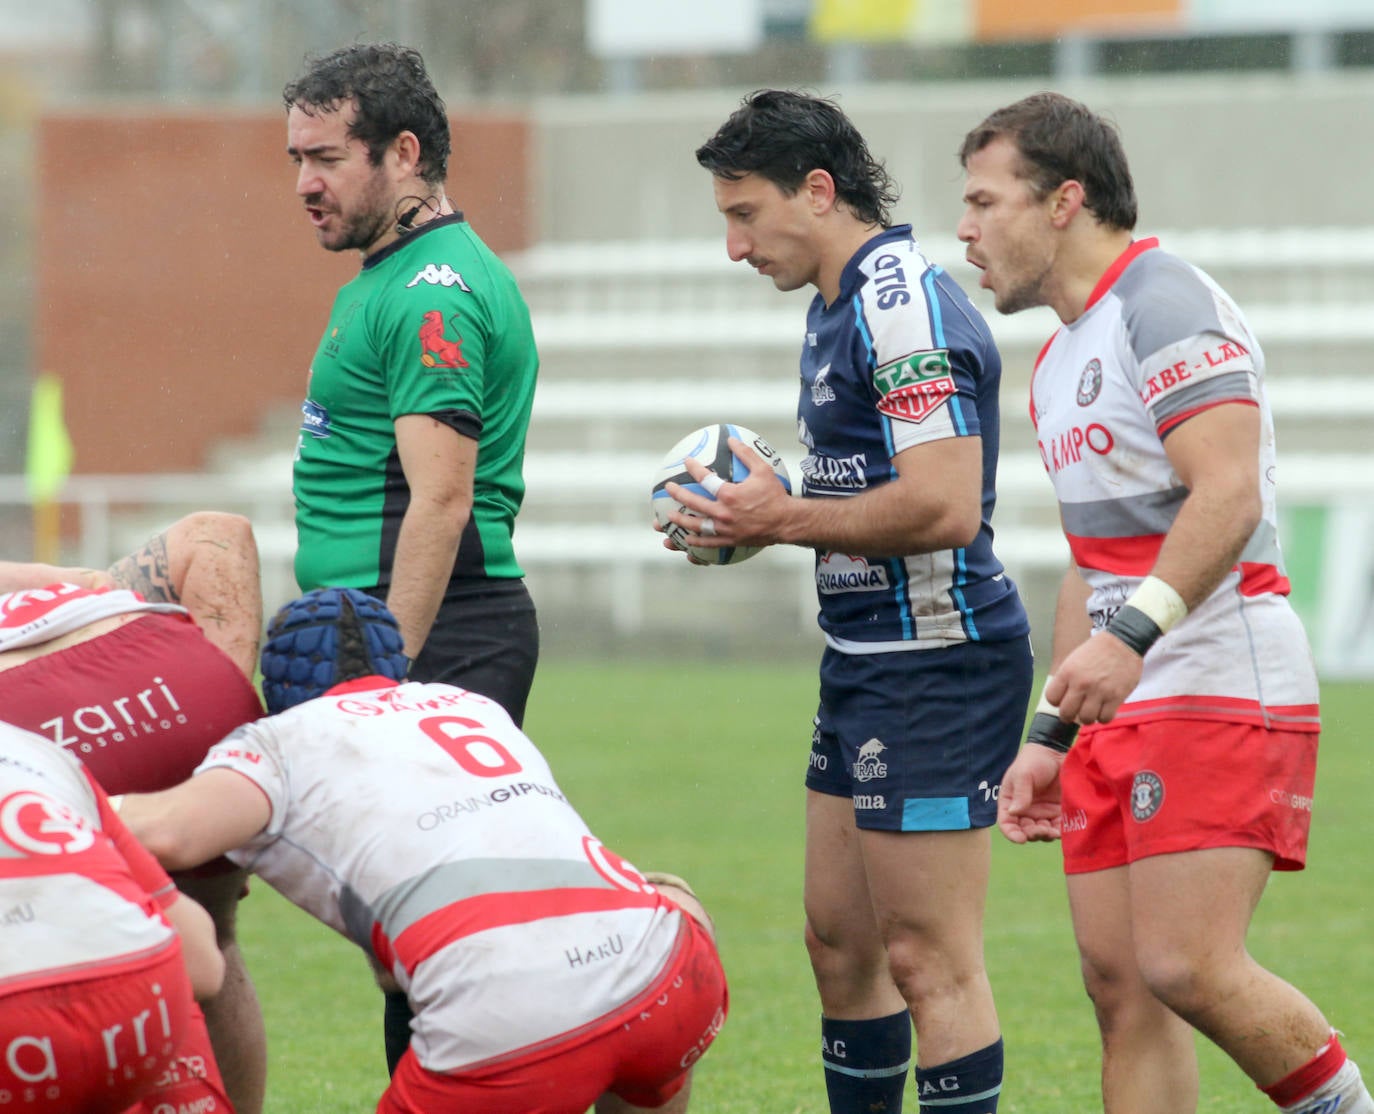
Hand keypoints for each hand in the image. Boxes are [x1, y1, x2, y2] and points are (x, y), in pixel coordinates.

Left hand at [663, 437, 791, 554]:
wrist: (786, 522)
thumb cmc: (775, 495)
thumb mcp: (763, 470)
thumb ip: (746, 454)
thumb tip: (731, 439)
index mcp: (730, 495)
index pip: (706, 479)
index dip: (694, 468)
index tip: (687, 461)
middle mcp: (724, 513)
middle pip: (694, 503)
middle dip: (678, 495)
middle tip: (668, 488)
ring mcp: (725, 529)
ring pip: (697, 526)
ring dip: (681, 521)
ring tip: (669, 518)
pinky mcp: (730, 540)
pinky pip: (709, 542)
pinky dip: (697, 542)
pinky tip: (687, 540)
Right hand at [997, 744, 1064, 843]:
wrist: (1055, 753)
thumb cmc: (1033, 761)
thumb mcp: (1023, 775)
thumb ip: (1020, 794)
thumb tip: (1014, 813)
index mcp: (1010, 802)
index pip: (1007, 823)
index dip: (1012, 834)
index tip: (1021, 839)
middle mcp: (1025, 811)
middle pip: (1025, 831)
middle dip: (1033, 835)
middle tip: (1042, 830)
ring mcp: (1042, 813)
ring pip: (1042, 832)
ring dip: (1047, 835)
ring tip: (1054, 831)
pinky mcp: (1057, 812)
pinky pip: (1058, 827)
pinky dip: (1060, 831)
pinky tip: (1064, 829)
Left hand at [1046, 631, 1143, 724]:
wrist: (1124, 642)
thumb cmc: (1098, 650)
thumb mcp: (1074, 659)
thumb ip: (1067, 679)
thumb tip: (1062, 699)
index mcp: (1067, 672)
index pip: (1052, 698)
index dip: (1057, 702)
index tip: (1064, 701)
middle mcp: (1081, 683)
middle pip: (1066, 713)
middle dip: (1069, 716)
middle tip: (1075, 713)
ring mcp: (1099, 691)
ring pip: (1086, 719)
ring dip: (1088, 718)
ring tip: (1092, 711)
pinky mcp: (1116, 697)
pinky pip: (1105, 718)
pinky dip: (1104, 718)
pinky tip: (1105, 710)